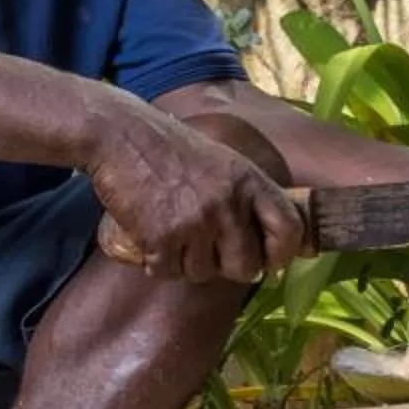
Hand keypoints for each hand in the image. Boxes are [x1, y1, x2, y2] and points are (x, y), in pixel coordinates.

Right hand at [83, 98, 307, 283]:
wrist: (119, 135)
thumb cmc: (169, 149)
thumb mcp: (223, 162)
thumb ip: (247, 197)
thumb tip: (272, 244)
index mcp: (249, 180)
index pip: (288, 230)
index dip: (282, 254)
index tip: (268, 261)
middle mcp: (227, 202)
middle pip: (246, 267)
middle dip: (226, 267)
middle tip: (207, 251)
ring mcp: (195, 221)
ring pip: (203, 273)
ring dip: (185, 262)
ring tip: (171, 232)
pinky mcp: (161, 237)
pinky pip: (168, 273)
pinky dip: (156, 262)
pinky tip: (149, 237)